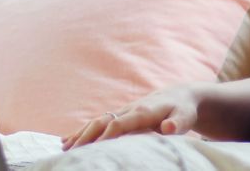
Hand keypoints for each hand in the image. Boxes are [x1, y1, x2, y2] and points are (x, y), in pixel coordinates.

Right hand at [60, 85, 197, 150]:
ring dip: (80, 134)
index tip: (94, 148)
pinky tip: (67, 141)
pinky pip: (98, 123)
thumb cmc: (183, 110)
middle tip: (71, 153)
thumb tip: (168, 127)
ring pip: (97, 122)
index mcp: (143, 111)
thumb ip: (177, 123)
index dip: (107, 135)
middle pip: (103, 121)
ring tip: (64, 149)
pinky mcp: (120, 115)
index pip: (120, 123)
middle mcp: (129, 109)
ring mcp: (123, 111)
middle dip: (87, 136)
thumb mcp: (185, 117)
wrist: (180, 95)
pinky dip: (82, 131)